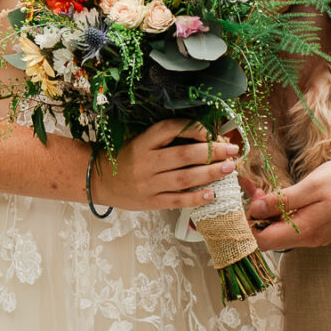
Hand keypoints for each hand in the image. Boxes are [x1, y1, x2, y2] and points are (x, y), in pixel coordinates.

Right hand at [103, 122, 238, 213]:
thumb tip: (202, 137)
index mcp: (142, 142)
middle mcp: (145, 162)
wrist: (98, 182)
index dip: (193, 128)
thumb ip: (165, 139)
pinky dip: (196, 197)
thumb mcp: (139, 141)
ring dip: (210, 173)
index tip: (210, 132)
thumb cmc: (125, 159)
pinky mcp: (150, 202)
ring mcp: (148, 184)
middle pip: (184, 155)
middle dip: (212, 152)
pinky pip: (177, 200)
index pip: (171, 129)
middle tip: (231, 150)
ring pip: (184, 178)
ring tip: (228, 168)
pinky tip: (212, 194)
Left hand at [247, 155, 330, 249]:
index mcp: (305, 230)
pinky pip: (294, 225)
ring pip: (281, 231)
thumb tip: (255, 209)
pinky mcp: (321, 228)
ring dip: (269, 213)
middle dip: (256, 216)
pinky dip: (283, 213)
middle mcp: (309, 239)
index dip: (248, 224)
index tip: (247, 201)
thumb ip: (282, 200)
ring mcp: (316, 235)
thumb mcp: (312, 185)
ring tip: (264, 190)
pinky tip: (282, 196)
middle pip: (270, 237)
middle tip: (254, 190)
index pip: (262, 241)